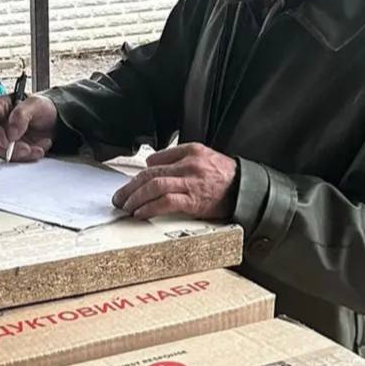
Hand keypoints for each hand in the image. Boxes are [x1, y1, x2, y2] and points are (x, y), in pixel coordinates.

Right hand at [0, 93, 57, 161]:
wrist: (55, 120)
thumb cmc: (43, 107)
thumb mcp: (36, 104)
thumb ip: (22, 114)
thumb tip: (11, 133)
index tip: (6, 142)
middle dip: (10, 149)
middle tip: (27, 148)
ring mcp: (4, 138)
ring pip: (2, 153)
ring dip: (22, 155)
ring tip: (39, 148)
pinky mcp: (12, 149)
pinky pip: (15, 159)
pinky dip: (28, 157)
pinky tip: (39, 149)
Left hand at [112, 143, 237, 219]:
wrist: (246, 189)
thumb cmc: (224, 176)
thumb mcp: (203, 156)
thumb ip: (176, 156)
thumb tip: (150, 163)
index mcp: (189, 152)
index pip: (156, 161)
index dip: (138, 175)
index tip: (129, 186)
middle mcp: (188, 165)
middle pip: (150, 174)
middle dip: (130, 187)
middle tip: (119, 198)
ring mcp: (190, 183)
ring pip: (154, 187)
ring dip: (135, 198)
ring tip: (126, 206)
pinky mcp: (193, 201)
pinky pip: (165, 202)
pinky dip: (149, 208)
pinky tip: (140, 213)